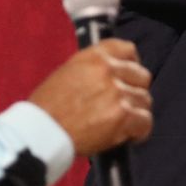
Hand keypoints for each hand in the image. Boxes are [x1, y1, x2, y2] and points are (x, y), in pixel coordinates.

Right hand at [27, 39, 152, 156]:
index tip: (131, 73)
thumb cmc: (46, 110)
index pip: (127, 50)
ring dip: (136, 112)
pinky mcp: (122, 116)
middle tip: (124, 104)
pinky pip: (145, 121)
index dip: (132, 63)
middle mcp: (107, 71)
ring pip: (145, 101)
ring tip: (121, 123)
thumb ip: (93, 71)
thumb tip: (112, 78)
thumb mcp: (66, 74)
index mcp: (93, 57)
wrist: (40, 133)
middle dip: (135, 91)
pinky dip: (139, 131)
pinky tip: (128, 135)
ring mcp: (116, 93)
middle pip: (141, 77)